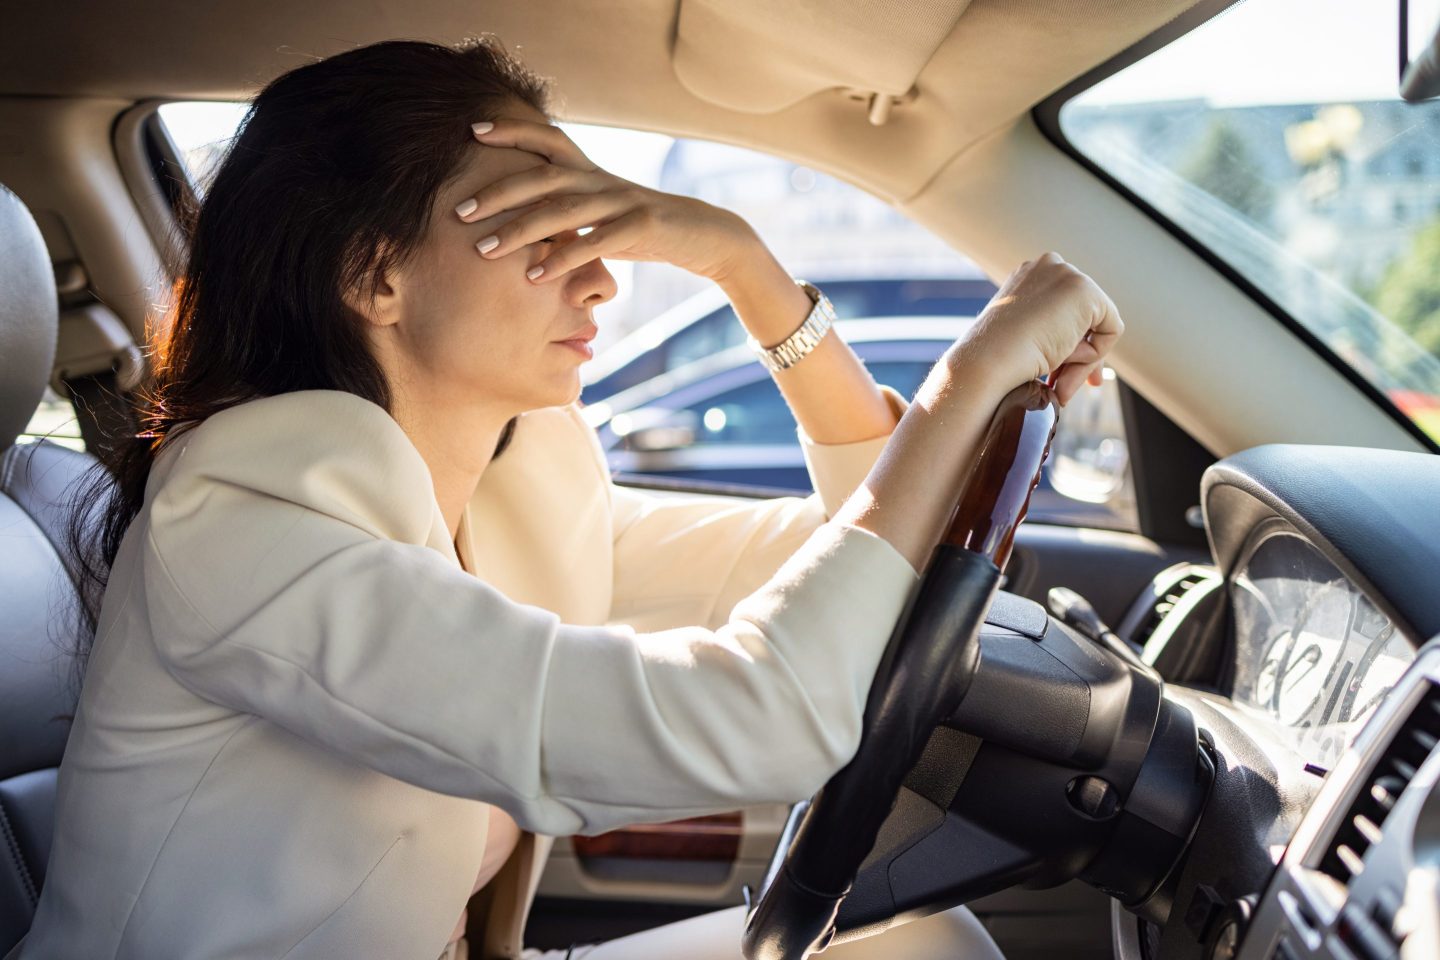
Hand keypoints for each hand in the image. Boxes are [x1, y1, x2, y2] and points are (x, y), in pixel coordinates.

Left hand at [457, 118, 755, 282]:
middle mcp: (601, 179)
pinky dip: (563, 260)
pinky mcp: (640, 226)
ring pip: (562, 210)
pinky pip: (595, 242)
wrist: (702, 235)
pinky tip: (536, 277)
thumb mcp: (602, 213)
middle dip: (497, 193)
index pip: (546, 140)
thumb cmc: (642, 228)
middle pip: (542, 177)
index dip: (511, 131)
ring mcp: (621, 201)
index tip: (471, 131)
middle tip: (459, 211)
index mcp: (591, 171)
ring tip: (485, 251)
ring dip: (520, 231)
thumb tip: (523, 222)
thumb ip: (566, 212)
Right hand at [959, 252, 1123, 405]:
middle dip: (1082, 357)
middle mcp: (1048, 267)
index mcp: (1027, 276)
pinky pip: (1110, 329)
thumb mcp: (1022, 338)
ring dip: (1080, 361)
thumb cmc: (996, 359)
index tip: (1061, 379)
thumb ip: (1048, 333)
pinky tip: (1063, 362)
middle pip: (1085, 317)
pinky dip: (1093, 355)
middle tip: (1066, 389)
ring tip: (1056, 383)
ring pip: (1096, 326)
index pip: (1065, 311)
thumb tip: (1076, 349)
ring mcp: (1066, 274)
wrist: (989, 359)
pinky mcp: (1085, 290)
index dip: (1069, 346)